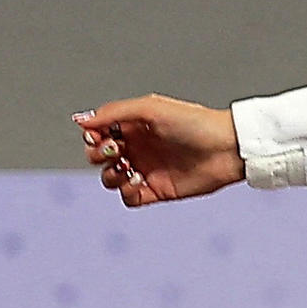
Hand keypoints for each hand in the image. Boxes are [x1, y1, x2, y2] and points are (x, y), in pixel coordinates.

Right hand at [76, 96, 243, 206]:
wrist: (226, 148)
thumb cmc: (194, 122)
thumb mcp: (151, 109)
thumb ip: (114, 113)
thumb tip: (80, 120)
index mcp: (135, 125)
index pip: (99, 132)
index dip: (92, 135)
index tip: (99, 135)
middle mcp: (138, 147)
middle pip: (99, 156)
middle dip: (98, 154)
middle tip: (115, 150)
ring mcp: (146, 169)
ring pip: (110, 178)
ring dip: (110, 175)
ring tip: (129, 168)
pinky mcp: (156, 191)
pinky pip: (128, 198)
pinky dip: (126, 191)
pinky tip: (139, 180)